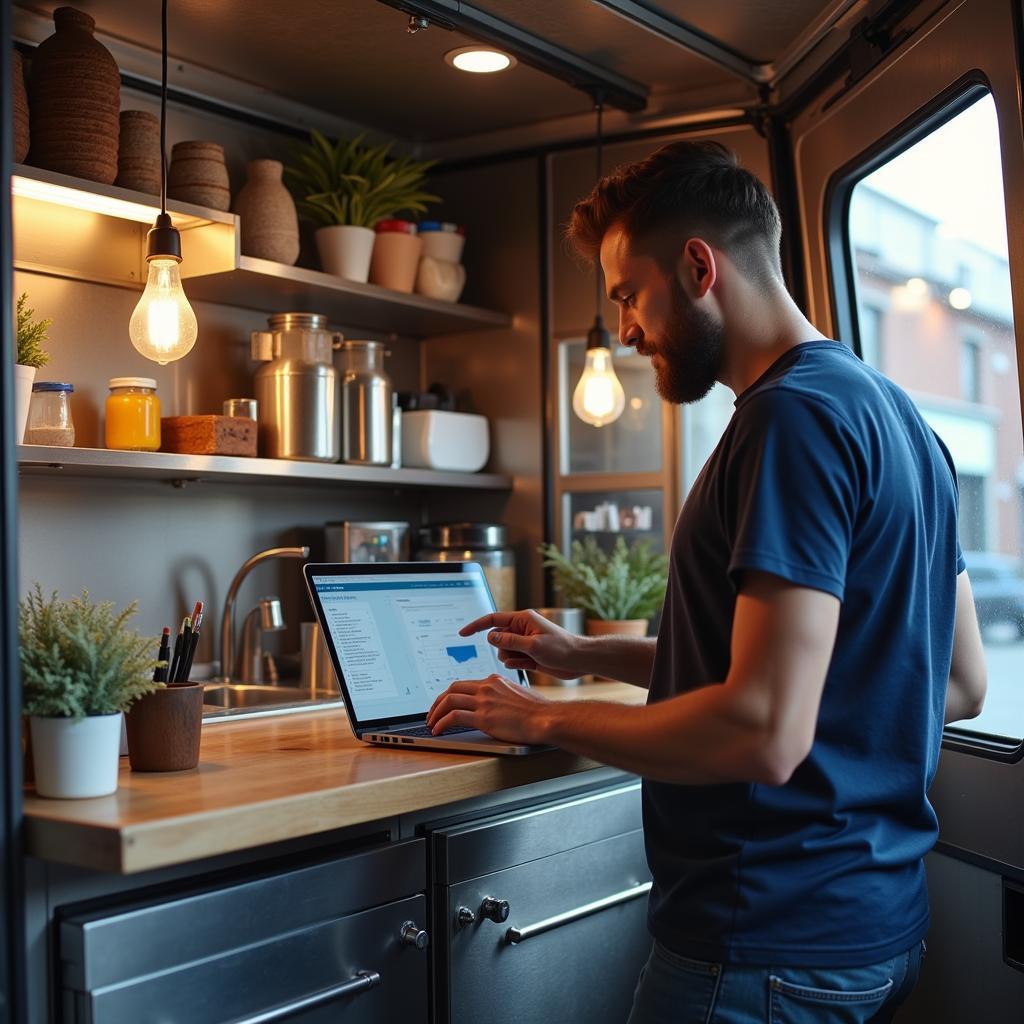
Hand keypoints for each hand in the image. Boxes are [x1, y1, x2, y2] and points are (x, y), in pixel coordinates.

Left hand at [427, 674, 553, 744]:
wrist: (545, 718)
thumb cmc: (538, 711)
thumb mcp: (518, 694)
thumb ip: (502, 696)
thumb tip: (495, 705)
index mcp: (494, 681)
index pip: (464, 684)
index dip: (450, 695)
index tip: (445, 704)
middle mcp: (486, 687)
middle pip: (452, 689)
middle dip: (438, 701)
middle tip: (432, 713)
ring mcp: (484, 701)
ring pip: (448, 700)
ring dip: (435, 712)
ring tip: (431, 723)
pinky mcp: (483, 717)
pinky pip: (453, 717)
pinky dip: (441, 723)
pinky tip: (438, 731)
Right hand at [460, 610, 583, 679]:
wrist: (579, 661)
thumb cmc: (562, 649)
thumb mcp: (534, 645)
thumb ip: (510, 641)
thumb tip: (490, 636)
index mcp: (523, 620)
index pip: (493, 619)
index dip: (476, 626)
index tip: (462, 633)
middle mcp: (522, 629)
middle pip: (497, 638)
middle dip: (503, 648)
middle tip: (521, 653)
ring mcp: (524, 643)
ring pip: (503, 651)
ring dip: (511, 658)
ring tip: (528, 660)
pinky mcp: (527, 655)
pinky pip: (511, 660)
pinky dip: (517, 665)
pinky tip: (531, 665)